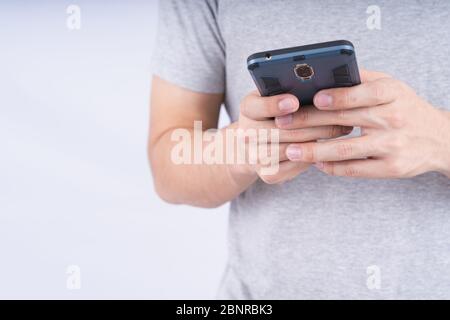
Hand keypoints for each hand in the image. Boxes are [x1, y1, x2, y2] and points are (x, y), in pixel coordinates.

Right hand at [230, 91, 351, 183]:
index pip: (255, 106)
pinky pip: (293, 167)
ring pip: (289, 150)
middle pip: (278, 130)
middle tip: (340, 115)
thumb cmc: (277, 112)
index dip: (274, 105)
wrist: (258, 144)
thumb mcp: (277, 96)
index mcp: (247, 108)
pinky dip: (313, 157)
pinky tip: (330, 147)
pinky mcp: (267, 174)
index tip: (294, 102)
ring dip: (318, 140)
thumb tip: (322, 82)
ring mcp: (254, 156)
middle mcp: (245, 133)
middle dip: (312, 123)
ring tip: (342, 128)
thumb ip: (290, 89)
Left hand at [279, 70, 449, 177]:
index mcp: (393, 92)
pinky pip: (356, 169)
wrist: (439, 139)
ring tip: (292, 151)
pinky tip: (316, 164)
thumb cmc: (405, 107)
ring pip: (347, 149)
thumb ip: (361, 80)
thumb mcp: (391, 86)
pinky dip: (333, 167)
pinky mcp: (392, 168)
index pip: (364, 92)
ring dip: (315, 151)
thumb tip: (322, 75)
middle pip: (345, 120)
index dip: (338, 96)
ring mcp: (393, 145)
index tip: (313, 98)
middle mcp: (394, 118)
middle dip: (309, 122)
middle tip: (282, 124)